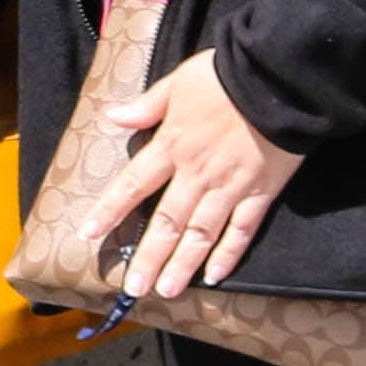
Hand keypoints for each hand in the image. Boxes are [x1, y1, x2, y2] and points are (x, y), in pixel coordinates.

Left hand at [97, 49, 303, 304]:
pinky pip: (242, 230)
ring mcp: (229, 187)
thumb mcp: (179, 81)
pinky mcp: (261, 192)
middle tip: (133, 288)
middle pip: (166, 223)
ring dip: (182, 264)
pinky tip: (214, 275)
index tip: (88, 235)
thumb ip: (148, 105)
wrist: (277, 78)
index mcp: (172, 145)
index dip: (110, 211)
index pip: (132, 184)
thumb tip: (114, 118)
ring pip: (201, 234)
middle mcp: (196, 173)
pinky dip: (228, 254)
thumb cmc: (225, 75)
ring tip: (166, 290)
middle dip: (148, 257)